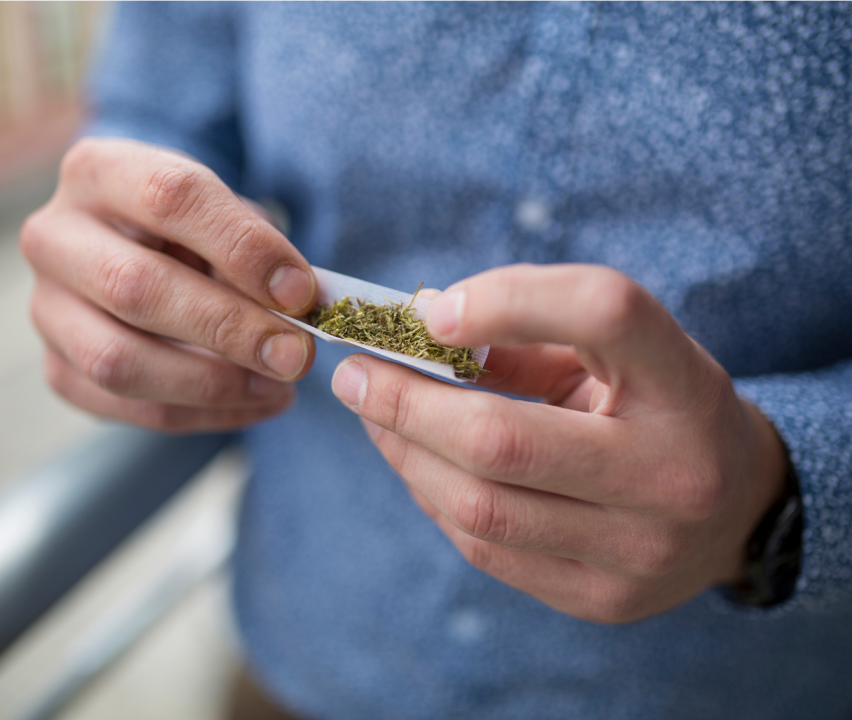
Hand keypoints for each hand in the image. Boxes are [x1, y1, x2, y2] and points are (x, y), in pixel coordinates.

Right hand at [21, 138, 316, 430]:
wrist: (138, 252)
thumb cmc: (194, 230)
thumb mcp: (225, 216)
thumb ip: (257, 251)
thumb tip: (302, 306)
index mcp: (99, 172)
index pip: (169, 197)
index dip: (242, 247)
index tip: (301, 292)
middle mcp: (54, 237)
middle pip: (135, 286)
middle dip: (229, 327)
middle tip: (296, 353)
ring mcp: (46, 308)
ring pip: (118, 360)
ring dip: (212, 383)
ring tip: (281, 386)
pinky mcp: (57, 369)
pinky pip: (127, 408)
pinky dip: (202, 414)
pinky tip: (256, 404)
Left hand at [331, 264, 786, 622]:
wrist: (738, 508)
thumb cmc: (659, 405)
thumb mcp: (621, 351)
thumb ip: (531, 327)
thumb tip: (419, 324)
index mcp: (684, 384)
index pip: (603, 313)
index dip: (506, 300)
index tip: (429, 311)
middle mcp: (671, 474)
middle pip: (503, 439)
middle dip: (404, 404)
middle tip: (353, 375)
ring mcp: (636, 551)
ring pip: (480, 506)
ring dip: (405, 455)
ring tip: (374, 417)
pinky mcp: (601, 599)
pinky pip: (486, 549)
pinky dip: (435, 497)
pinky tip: (417, 464)